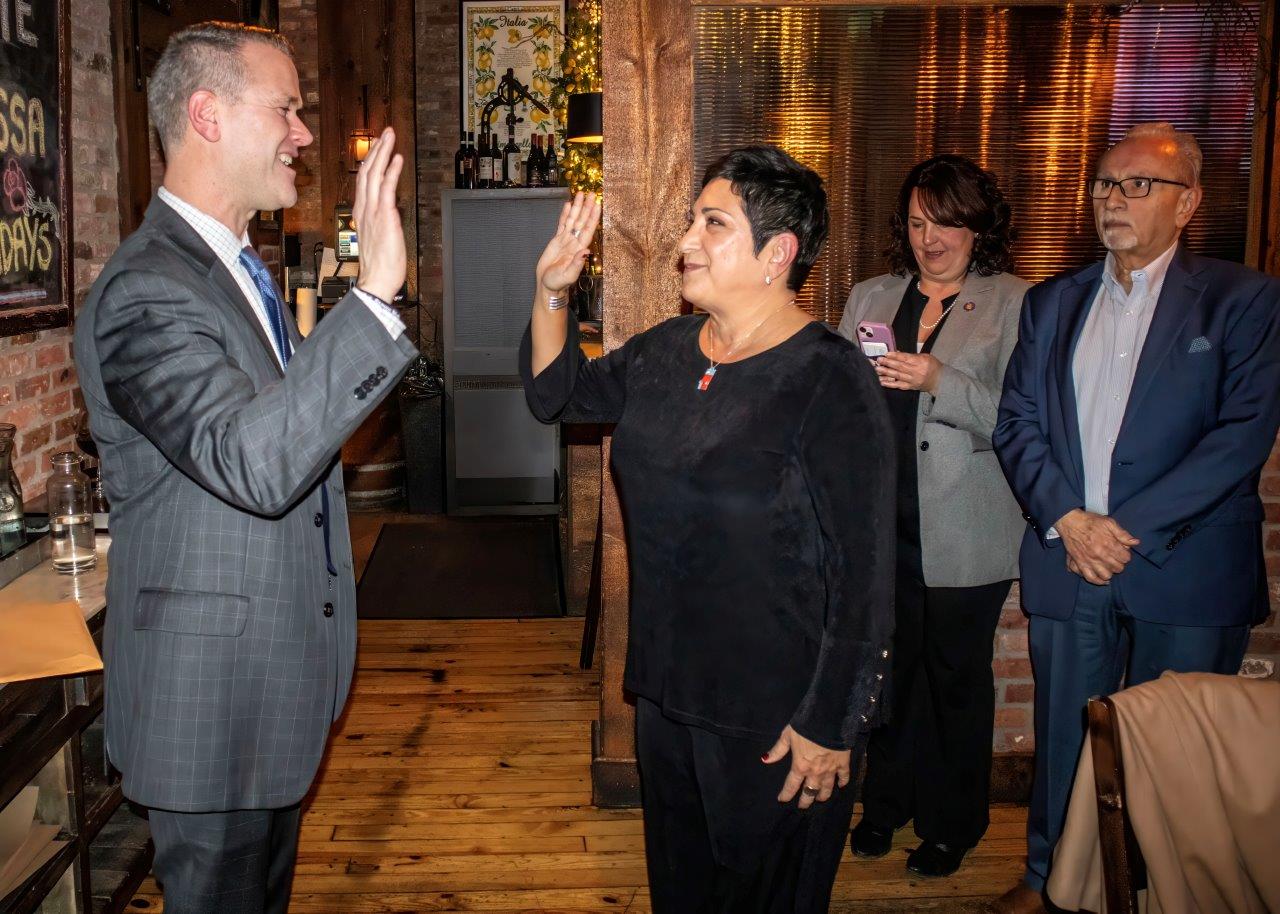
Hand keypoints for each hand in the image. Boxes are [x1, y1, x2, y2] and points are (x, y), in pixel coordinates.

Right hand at [354, 128, 406, 303]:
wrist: (377, 281)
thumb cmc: (380, 265)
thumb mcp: (377, 239)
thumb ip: (380, 223)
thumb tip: (388, 215)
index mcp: (361, 214)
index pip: (363, 182)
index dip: (369, 162)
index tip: (377, 149)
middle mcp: (364, 209)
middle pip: (366, 172)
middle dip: (376, 150)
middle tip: (385, 133)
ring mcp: (372, 211)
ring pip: (373, 174)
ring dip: (382, 153)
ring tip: (389, 137)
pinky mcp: (384, 216)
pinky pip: (386, 188)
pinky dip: (391, 171)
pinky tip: (396, 158)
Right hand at [537, 191, 598, 295]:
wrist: (547, 285)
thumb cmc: (558, 283)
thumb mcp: (568, 275)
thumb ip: (577, 264)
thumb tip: (586, 251)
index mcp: (579, 250)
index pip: (588, 230)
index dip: (592, 217)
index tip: (597, 205)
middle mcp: (574, 243)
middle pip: (582, 221)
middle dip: (586, 208)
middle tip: (590, 194)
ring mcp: (566, 240)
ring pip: (573, 220)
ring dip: (577, 208)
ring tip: (580, 194)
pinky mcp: (557, 241)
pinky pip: (562, 224)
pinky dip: (565, 214)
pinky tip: (568, 205)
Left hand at [762, 725, 850, 809]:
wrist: (828, 719)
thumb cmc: (805, 726)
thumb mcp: (787, 735)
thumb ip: (778, 750)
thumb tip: (765, 760)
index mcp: (800, 766)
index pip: (791, 785)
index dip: (786, 794)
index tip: (782, 800)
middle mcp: (815, 772)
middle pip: (810, 792)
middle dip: (805, 801)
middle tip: (803, 805)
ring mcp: (830, 769)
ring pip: (827, 788)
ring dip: (823, 795)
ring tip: (820, 799)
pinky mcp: (843, 763)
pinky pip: (844, 777)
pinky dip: (842, 782)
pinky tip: (841, 786)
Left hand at [875, 352, 942, 393]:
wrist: (939, 380)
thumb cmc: (932, 366)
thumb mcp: (925, 357)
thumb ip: (911, 355)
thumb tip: (897, 353)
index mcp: (921, 362)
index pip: (906, 358)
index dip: (896, 356)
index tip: (886, 353)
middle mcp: (916, 372)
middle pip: (900, 367)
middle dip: (888, 363)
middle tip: (879, 360)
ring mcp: (912, 380)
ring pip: (897, 376)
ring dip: (886, 373)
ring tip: (877, 369)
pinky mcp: (910, 387)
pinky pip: (898, 385)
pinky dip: (889, 384)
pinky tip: (881, 381)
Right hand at [1055, 508, 1139, 584]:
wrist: (1070, 522)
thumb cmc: (1090, 522)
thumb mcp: (1109, 522)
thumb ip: (1122, 534)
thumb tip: (1135, 542)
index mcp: (1109, 544)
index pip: (1126, 558)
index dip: (1125, 554)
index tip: (1121, 550)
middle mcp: (1100, 555)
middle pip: (1118, 568)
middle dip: (1119, 563)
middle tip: (1115, 557)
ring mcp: (1089, 561)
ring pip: (1106, 575)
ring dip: (1110, 572)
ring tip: (1108, 566)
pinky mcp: (1080, 564)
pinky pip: (1090, 578)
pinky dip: (1097, 581)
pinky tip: (1102, 579)